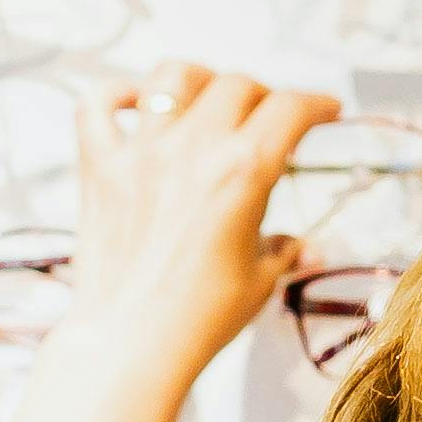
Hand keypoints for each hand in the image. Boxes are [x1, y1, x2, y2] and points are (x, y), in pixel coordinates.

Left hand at [65, 64, 342, 389]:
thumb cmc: (198, 320)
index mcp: (244, 172)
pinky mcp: (100, 169)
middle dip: (262, 96)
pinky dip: (114, 94)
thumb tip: (305, 249)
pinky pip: (96, 106)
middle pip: (237, 85)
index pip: (290, 110)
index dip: (316, 104)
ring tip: (207, 99)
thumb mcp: (260, 282)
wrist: (131, 344)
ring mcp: (141, 153)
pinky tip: (133, 104)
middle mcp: (194, 149)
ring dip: (198, 79)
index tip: (325, 109)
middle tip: (267, 120)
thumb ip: (285, 252)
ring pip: (172, 77)